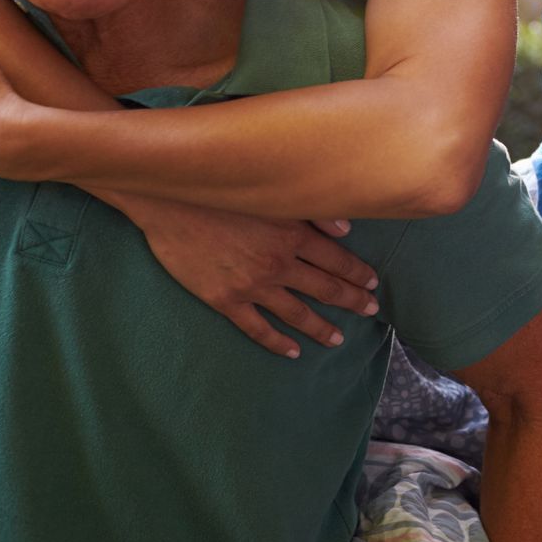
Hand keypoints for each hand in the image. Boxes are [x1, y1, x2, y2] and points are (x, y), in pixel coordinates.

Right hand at [118, 193, 380, 357]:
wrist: (168, 202)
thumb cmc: (220, 190)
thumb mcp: (271, 193)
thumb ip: (311, 211)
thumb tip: (347, 230)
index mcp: (292, 234)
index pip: (337, 260)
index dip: (357, 273)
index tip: (373, 284)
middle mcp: (277, 263)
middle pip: (324, 288)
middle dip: (351, 301)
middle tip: (371, 311)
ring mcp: (251, 285)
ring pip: (296, 313)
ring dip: (321, 327)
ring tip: (338, 339)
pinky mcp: (225, 300)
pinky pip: (257, 328)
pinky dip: (278, 342)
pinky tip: (293, 352)